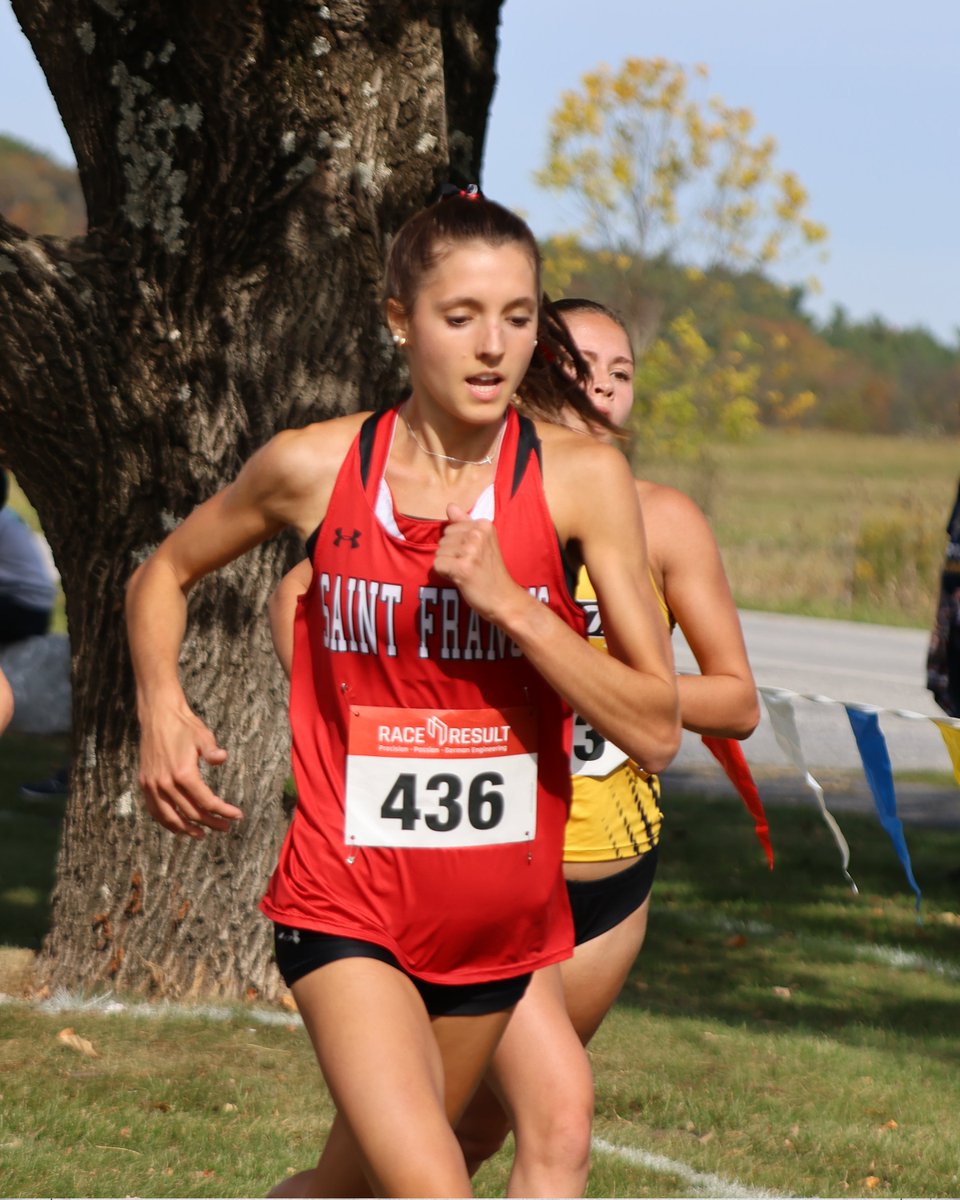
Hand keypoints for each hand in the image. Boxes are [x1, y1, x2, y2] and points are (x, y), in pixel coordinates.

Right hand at [138, 705, 241, 838]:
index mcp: (183, 773)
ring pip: (171, 817)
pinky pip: (155, 810)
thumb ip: (212, 751)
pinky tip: (178, 826)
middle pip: (192, 813)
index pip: (207, 801)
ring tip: (202, 834)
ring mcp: (153, 785)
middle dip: (211, 822)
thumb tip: (222, 758)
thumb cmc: (184, 727)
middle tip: (225, 827)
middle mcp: (166, 783)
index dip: (223, 811)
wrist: (158, 717)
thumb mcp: (203, 736)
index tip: (237, 816)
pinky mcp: (145, 784)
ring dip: (187, 829)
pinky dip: (166, 822)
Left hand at [433, 503, 525, 623]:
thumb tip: (450, 506)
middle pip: (442, 540)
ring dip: (448, 566)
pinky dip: (445, 575)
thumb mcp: (482, 542)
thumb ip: (464, 523)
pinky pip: (437, 565)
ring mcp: (471, 550)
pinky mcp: (463, 567)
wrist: (504, 598)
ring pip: (439, 553)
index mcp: (484, 524)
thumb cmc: (490, 572)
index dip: (456, 546)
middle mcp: (478, 534)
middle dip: (451, 555)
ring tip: (467, 573)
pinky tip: (461, 579)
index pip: (450, 528)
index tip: (474, 556)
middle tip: (470, 566)